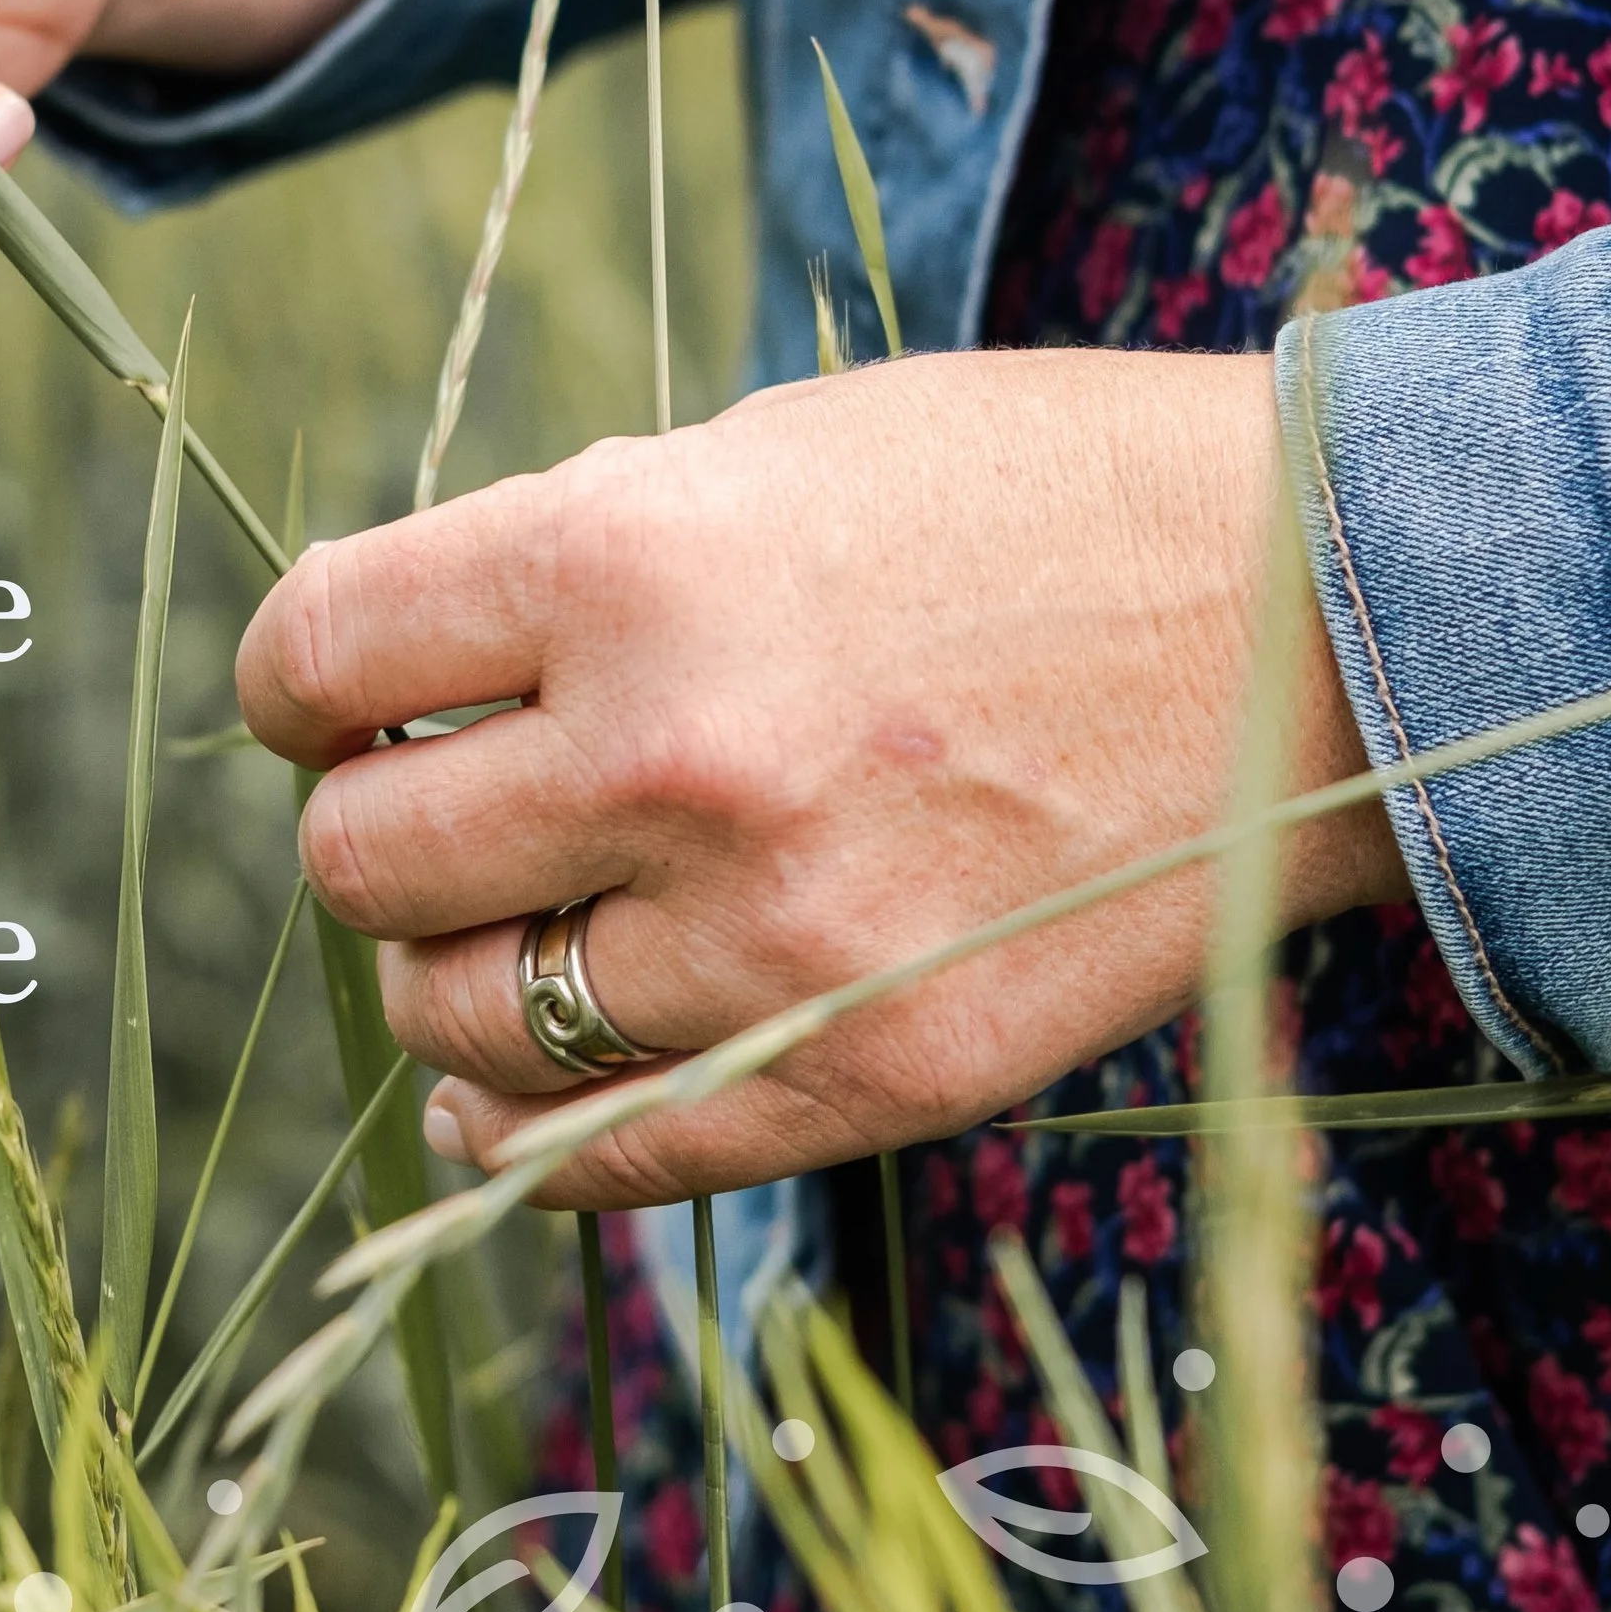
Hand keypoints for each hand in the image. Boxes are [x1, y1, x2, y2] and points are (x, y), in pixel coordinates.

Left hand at [236, 350, 1405, 1207]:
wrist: (1312, 619)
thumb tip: (403, 688)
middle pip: (358, 862)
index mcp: (622, 559)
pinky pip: (594, 1156)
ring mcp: (767, 944)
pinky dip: (514, 1133)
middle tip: (445, 800)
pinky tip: (500, 1097)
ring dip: (451, 971)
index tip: (328, 698)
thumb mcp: (761, 455)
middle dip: (374, 826)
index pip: (317, 655)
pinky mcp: (864, 1080)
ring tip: (514, 923)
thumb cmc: (1029, 496)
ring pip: (456, 1018)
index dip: (298, 683)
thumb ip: (567, 574)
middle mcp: (666, 760)